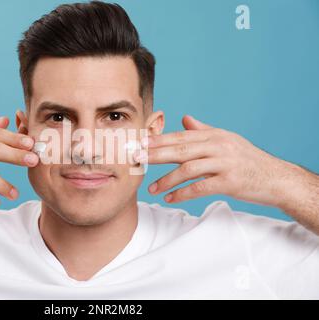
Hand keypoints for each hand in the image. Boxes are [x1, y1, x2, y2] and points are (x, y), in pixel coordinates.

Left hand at [138, 115, 304, 209]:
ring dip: (166, 180)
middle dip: (154, 155)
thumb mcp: (227, 140)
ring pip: (188, 169)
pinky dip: (183, 193)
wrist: (275, 178)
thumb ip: (204, 130)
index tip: (139, 144)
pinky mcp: (230, 182)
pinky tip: (170, 198)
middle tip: (136, 160)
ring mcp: (224, 163)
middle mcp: (218, 146)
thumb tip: (184, 119)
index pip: (180, 137)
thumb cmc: (247, 159)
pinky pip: (200, 187)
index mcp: (214, 136)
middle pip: (180, 150)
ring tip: (151, 189)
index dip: (158, 141)